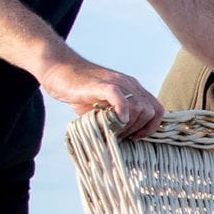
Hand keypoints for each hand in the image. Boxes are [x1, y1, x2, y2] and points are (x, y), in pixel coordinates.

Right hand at [38, 58, 163, 139]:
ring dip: (129, 124)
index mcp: (133, 89)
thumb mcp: (102, 108)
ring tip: (113, 130)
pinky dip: (123, 110)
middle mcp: (129, 84)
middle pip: (150, 111)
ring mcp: (117, 83)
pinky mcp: (101, 84)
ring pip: (139, 106)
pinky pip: (120, 97)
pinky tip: (116, 120)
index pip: (157, 109)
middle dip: (139, 128)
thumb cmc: (78, 91)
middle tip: (120, 135)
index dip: (151, 127)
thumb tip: (122, 144)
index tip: (137, 137)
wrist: (56, 69)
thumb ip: (116, 120)